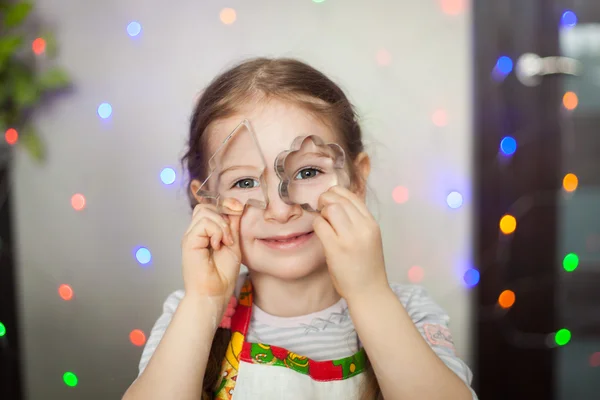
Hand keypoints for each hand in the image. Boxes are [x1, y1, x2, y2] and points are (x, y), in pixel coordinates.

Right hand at [181, 199, 242, 300]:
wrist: (215, 293)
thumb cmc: (223, 274)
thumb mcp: (233, 243)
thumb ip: (232, 226)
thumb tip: (236, 206)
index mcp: (206, 232)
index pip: (212, 207)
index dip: (226, 204)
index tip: (239, 209)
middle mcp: (196, 232)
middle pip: (206, 206)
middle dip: (224, 213)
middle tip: (231, 234)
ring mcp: (191, 236)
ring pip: (205, 212)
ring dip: (221, 225)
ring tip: (226, 242)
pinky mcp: (189, 241)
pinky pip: (203, 223)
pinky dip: (216, 231)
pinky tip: (218, 245)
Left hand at [313, 186, 388, 301]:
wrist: (369, 292)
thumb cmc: (366, 267)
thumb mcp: (369, 239)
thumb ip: (358, 222)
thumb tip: (337, 205)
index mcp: (372, 224)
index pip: (351, 196)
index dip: (336, 194)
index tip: (329, 201)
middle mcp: (363, 227)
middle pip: (339, 199)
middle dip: (325, 200)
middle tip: (321, 210)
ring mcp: (350, 238)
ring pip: (330, 209)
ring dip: (321, 213)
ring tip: (323, 223)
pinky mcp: (336, 249)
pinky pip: (320, 225)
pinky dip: (317, 225)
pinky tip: (321, 234)